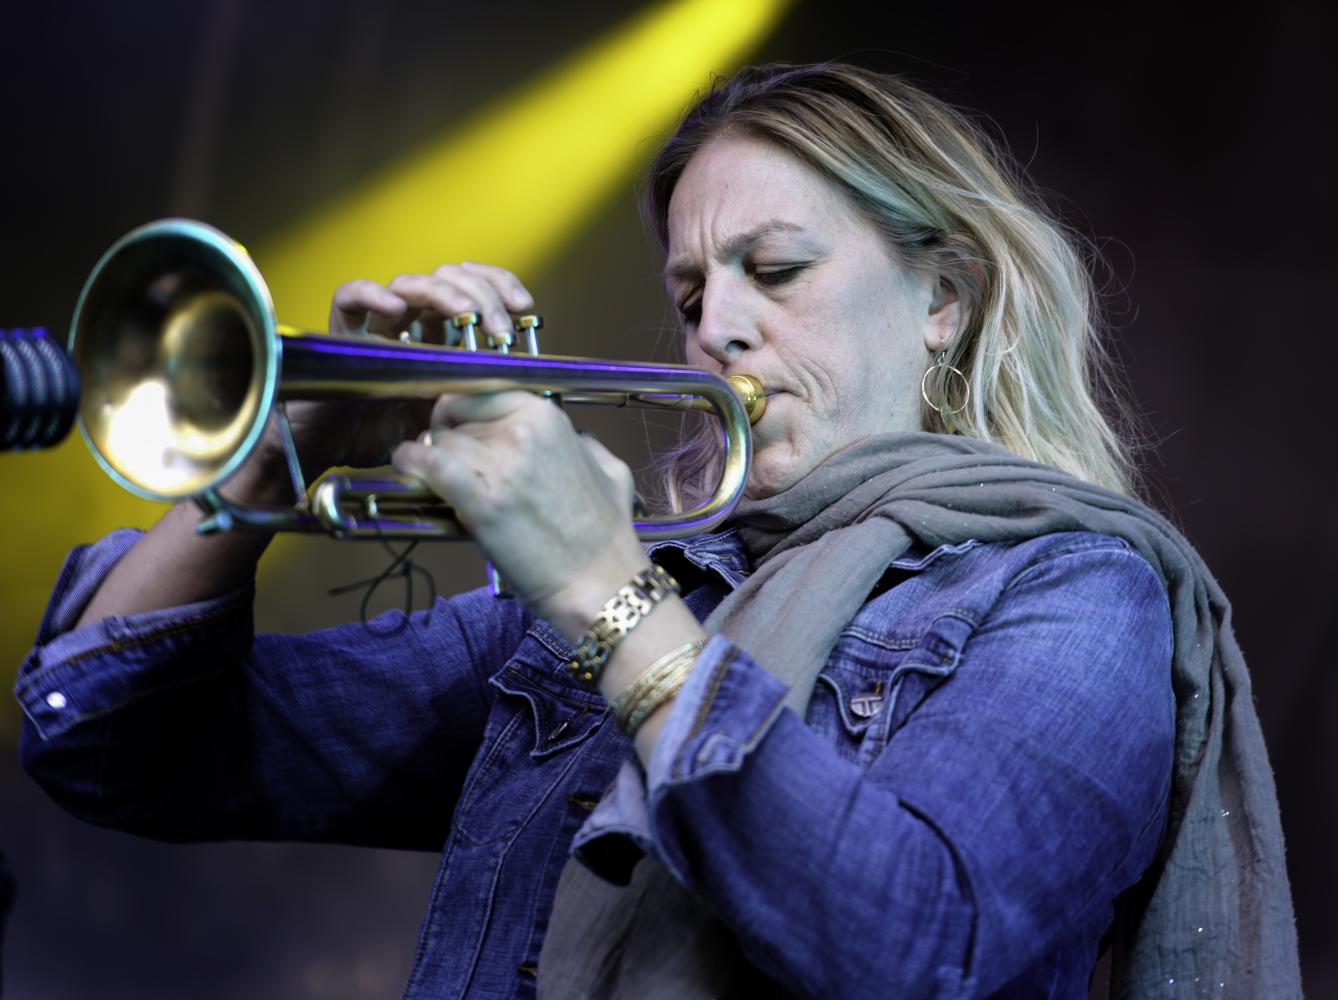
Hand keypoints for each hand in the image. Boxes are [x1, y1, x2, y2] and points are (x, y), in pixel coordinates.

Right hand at [227, 262, 537, 503]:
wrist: (333, 454)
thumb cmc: (389, 440)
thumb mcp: (449, 421)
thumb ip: (477, 400)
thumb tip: (525, 391)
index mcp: (440, 337)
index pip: (474, 291)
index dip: (500, 288)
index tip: (525, 308)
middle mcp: (411, 324)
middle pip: (448, 279)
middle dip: (482, 293)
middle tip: (499, 324)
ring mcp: (376, 325)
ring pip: (409, 283)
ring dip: (442, 292)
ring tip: (464, 314)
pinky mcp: (341, 333)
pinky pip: (349, 298)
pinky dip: (370, 296)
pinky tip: (393, 310)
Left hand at [391, 391, 648, 636]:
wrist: (601, 581)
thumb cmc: (608, 533)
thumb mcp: (611, 470)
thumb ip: (586, 446)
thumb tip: (575, 441)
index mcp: (548, 418)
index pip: (483, 395)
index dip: (462, 411)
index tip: (454, 424)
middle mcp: (521, 432)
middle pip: (459, 423)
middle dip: (450, 441)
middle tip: (451, 465)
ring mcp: (500, 466)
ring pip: (442, 444)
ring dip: (431, 458)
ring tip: (429, 475)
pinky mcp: (480, 502)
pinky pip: (430, 466)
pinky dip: (411, 462)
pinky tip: (406, 466)